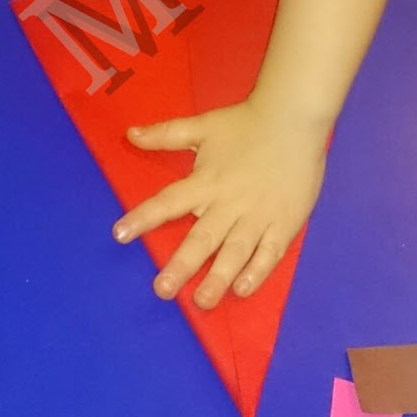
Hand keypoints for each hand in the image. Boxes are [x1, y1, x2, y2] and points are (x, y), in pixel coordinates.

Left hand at [113, 100, 326, 308]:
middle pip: (202, 237)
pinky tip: (243, 288)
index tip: (119, 234)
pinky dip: (258, 271)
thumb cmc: (247, 123)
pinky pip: (270, 252)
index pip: (169, 201)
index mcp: (207, 180)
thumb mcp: (203, 125)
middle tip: (162, 290)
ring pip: (236, 252)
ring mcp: (258, 215)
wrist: (296, 116)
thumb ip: (166, 133)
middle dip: (182, 265)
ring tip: (202, 300)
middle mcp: (229, 203)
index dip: (144, 217)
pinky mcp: (284, 222)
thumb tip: (129, 134)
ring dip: (218, 277)